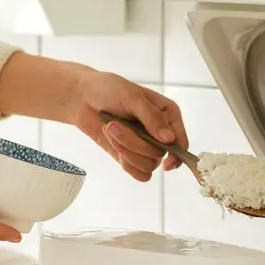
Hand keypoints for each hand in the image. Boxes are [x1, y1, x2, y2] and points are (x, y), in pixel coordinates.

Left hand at [70, 71, 188, 181]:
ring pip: (148, 165)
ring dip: (126, 150)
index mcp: (168, 115)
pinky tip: (116, 148)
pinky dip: (128, 165)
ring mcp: (146, 146)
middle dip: (134, 143)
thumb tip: (169, 139)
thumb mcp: (132, 97)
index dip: (176, 155)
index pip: (181, 141)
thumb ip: (152, 118)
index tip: (166, 163)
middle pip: (159, 155)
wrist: (83, 97)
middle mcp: (160, 133)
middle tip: (114, 125)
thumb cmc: (109, 90)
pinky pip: (140, 174)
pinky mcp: (132, 156)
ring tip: (110, 129)